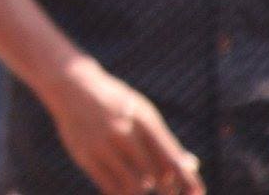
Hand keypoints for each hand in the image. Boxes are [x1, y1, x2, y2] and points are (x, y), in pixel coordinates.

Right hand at [42, 57, 204, 194]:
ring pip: (134, 185)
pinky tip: (124, 186)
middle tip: (166, 188)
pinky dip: (122, 192)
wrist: (71, 85)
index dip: (187, 180)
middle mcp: (123, 131)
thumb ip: (164, 139)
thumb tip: (192, 165)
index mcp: (143, 119)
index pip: (171, 158)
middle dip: (166, 187)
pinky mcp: (84, 155)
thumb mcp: (142, 113)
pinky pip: (111, 187)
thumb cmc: (116, 104)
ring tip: (142, 182)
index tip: (197, 193)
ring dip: (143, 188)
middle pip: (156, 175)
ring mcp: (102, 144)